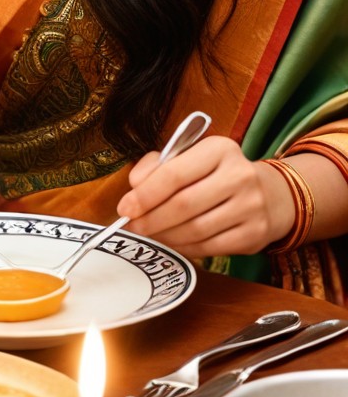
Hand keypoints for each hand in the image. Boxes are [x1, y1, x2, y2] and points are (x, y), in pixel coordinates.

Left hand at [117, 136, 292, 255]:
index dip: (144, 195)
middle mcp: (240, 175)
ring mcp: (251, 206)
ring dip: (164, 236)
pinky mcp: (255, 234)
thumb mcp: (190, 157)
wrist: (271, 194)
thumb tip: (134, 187)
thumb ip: (157, 166)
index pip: (174, 174)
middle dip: (150, 219)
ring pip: (195, 229)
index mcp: (219, 149)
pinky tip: (172, 243)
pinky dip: (184, 248)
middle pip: (183, 205)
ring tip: (149, 234)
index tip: (125, 208)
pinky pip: (209, 247)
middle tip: (132, 226)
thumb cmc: (217, 174)